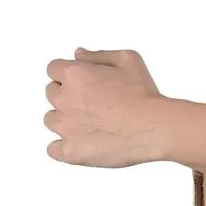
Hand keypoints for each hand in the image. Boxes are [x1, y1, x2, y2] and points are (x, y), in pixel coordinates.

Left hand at [45, 48, 165, 166]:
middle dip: (67, 95)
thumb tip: (79, 54)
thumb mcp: (128, 59)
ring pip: (51, 120)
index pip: (53, 69)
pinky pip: (53, 149)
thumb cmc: (144, 95)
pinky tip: (78, 143)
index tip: (81, 82)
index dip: (68, 75)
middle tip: (90, 102)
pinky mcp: (71, 152)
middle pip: (51, 93)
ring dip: (65, 120)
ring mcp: (65, 127)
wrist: (154, 127)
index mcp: (75, 74)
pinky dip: (62, 147)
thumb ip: (99, 55)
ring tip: (89, 123)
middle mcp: (64, 99)